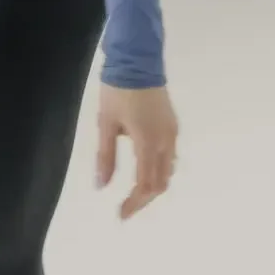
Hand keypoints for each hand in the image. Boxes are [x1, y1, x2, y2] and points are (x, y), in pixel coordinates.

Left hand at [95, 84, 178, 220]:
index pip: (145, 185)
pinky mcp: (173, 126)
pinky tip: (145, 170)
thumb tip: (101, 187)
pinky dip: (159, 171)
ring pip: (168, 171)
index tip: (120, 215)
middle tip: (126, 208)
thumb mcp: (105, 123)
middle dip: (143, 200)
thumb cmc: (117, 90)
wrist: (137, 60)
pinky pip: (170, 157)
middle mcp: (165, 142)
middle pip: (160, 183)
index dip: (133, 204)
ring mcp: (172, 134)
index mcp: (147, 143)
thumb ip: (105, 157)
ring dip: (153, 186)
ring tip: (134, 193)